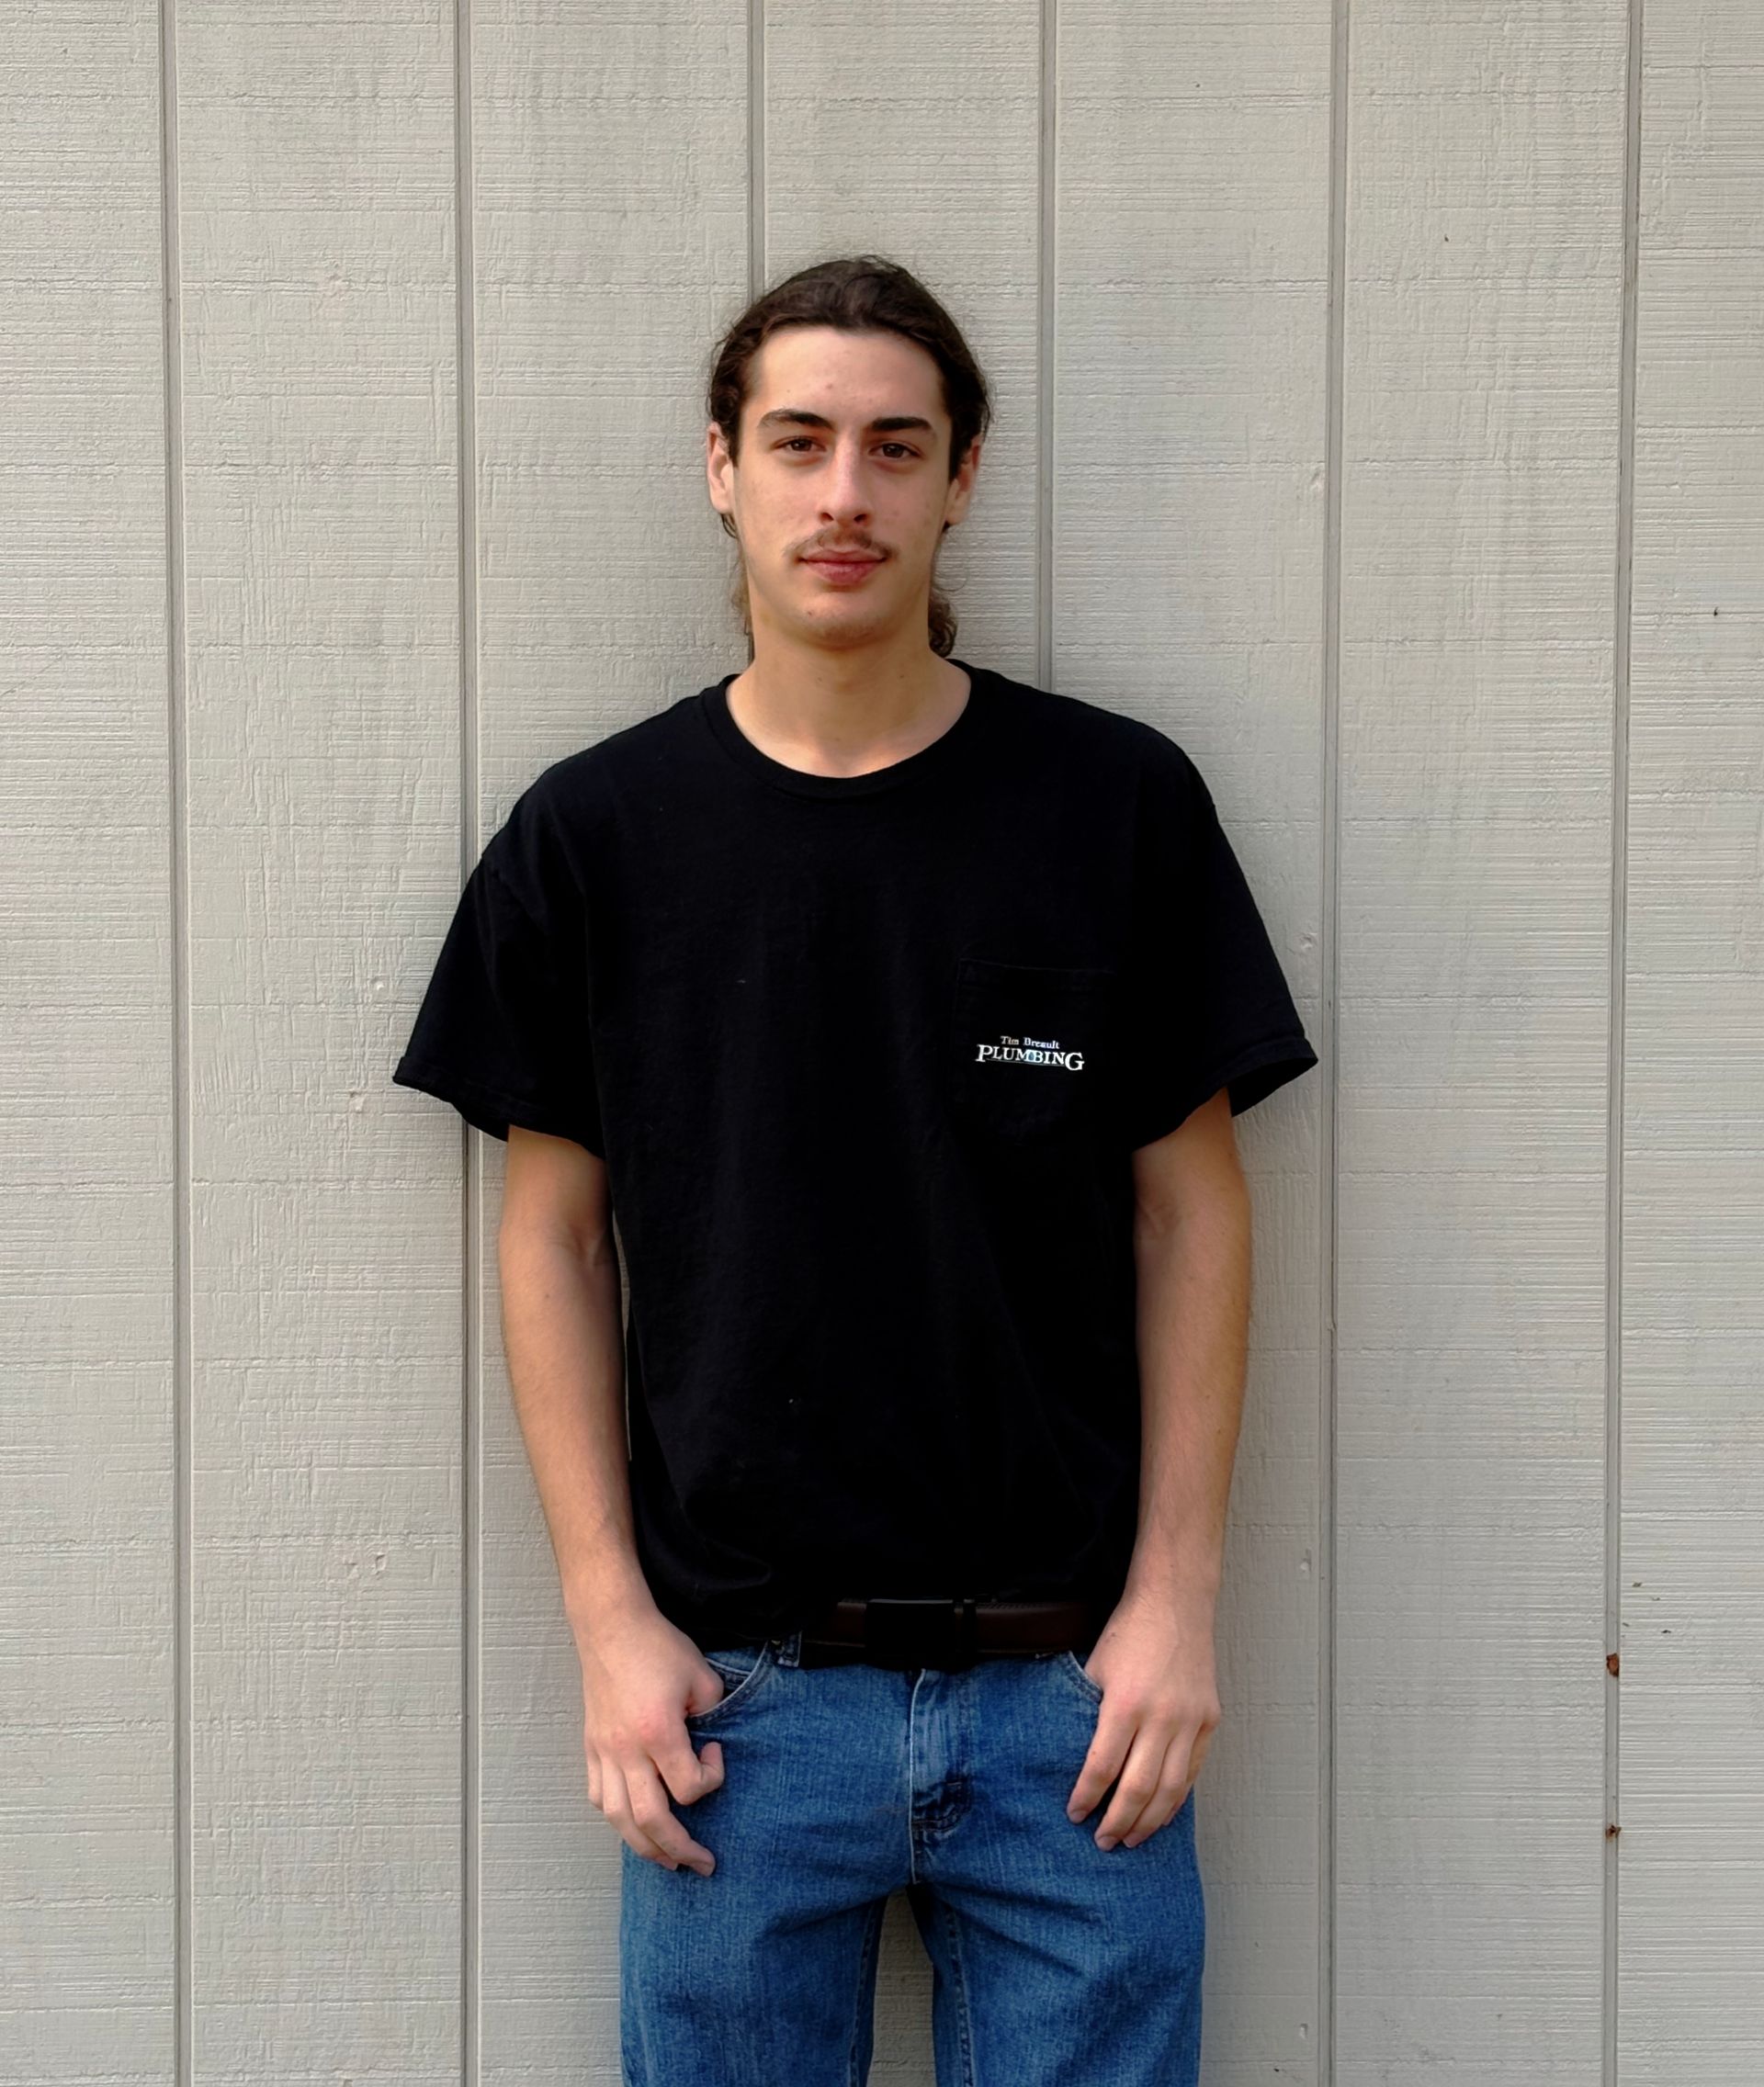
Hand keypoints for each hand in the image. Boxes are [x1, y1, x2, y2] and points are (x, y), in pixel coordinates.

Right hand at [575, 1607, 731, 1874]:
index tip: (715, 1754)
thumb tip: (711, 1743)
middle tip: (703, 1864)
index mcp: (657, 1731)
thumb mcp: (702, 1675)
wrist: (612, 1626)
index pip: (689, 1787)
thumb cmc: (658, 1647)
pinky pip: (598, 1797)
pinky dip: (617, 1818)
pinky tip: (633, 1823)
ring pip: (618, 1819)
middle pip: (649, 1821)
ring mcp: (603, 1751)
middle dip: (680, 1850)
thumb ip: (715, 1714)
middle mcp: (625, 1749)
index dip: (711, 1780)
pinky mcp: (590, 1747)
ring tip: (667, 1861)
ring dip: (645, 1847)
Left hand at [1064, 1590, 1220, 1849]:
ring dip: (1149, 1820)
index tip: (1074, 1814)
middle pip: (1138, 1787)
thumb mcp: (1095, 1669)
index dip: (1087, 1796)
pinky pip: (1193, 1771)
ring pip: (1171, 1788)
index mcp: (1125, 1702)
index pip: (1102, 1766)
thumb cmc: (1128, 1633)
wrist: (1175, 1603)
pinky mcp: (1209, 1720)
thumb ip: (1089, 1714)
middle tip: (1103, 1842)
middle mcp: (1162, 1716)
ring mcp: (1191, 1720)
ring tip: (1131, 1839)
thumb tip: (1073, 1758)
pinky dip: (1176, 1799)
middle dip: (1118, 1821)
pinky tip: (1161, 1814)